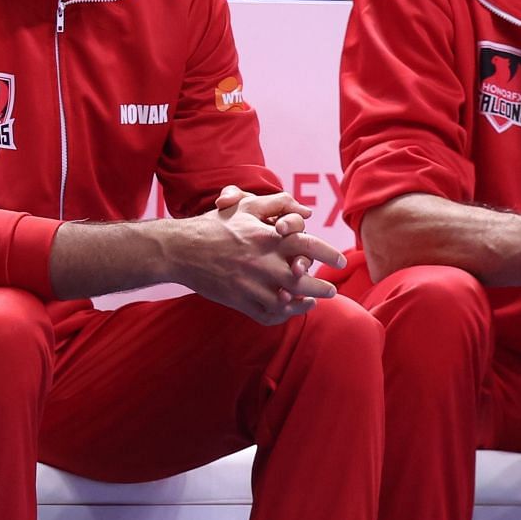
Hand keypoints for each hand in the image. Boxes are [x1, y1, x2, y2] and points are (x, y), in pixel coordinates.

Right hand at [168, 192, 345, 324]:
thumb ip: (277, 204)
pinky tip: (290, 308)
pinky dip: (283, 315)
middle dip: (322, 286)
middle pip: (303, 280)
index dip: (328, 254)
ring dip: (305, 303)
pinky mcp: (239, 301)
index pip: (307, 245)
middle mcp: (261, 262)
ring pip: (287, 302)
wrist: (180, 250)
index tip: (340, 261)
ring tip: (314, 301)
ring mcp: (250, 285)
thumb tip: (305, 210)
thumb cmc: (213, 224)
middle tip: (331, 289)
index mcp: (266, 237)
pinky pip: (268, 314)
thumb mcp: (244, 205)